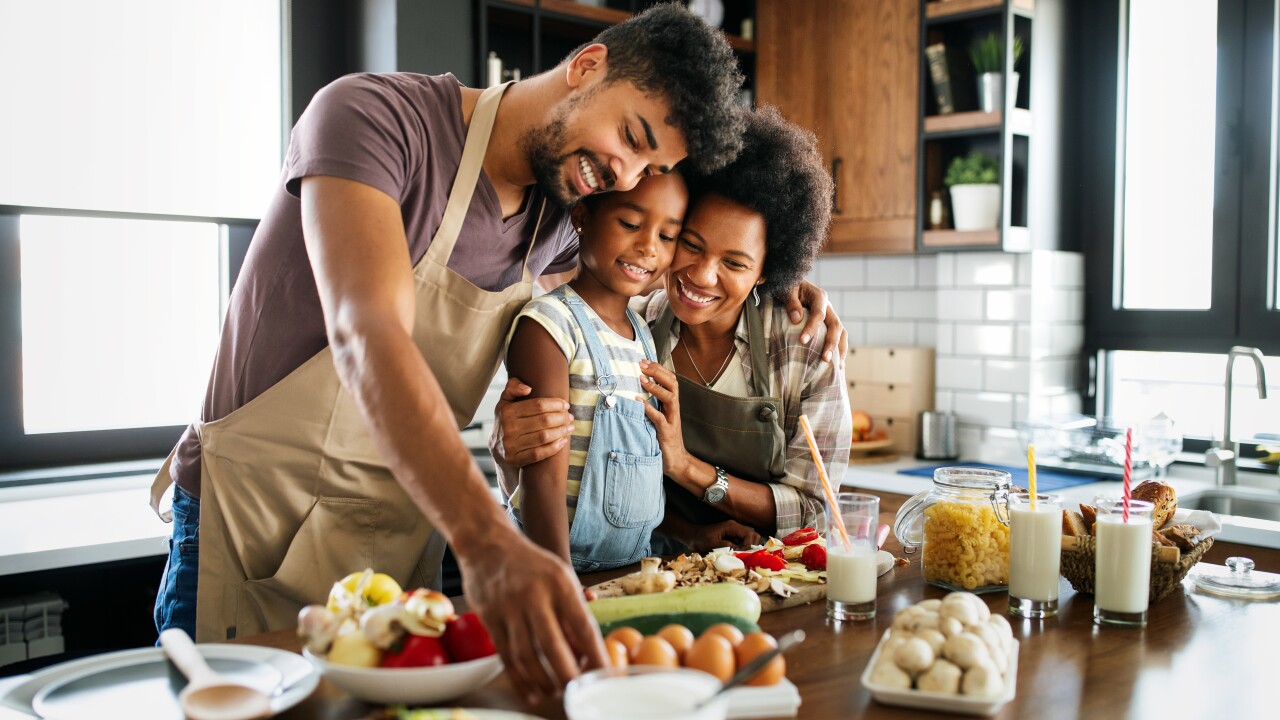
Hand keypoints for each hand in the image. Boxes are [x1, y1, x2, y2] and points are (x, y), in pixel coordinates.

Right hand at [457, 529, 606, 702]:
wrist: (488, 543)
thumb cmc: (532, 564)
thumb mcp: (561, 577)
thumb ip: (573, 613)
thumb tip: (587, 652)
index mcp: (560, 583)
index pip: (583, 625)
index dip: (595, 654)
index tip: (604, 674)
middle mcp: (535, 595)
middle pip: (554, 647)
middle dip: (568, 676)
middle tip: (577, 690)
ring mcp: (509, 607)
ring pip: (527, 656)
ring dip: (543, 681)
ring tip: (555, 692)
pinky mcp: (489, 618)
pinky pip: (506, 656)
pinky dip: (520, 679)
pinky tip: (531, 690)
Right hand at [490, 377, 574, 467]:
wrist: (497, 448)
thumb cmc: (506, 421)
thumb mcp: (505, 402)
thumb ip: (513, 387)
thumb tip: (528, 388)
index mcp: (507, 411)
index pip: (538, 405)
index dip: (555, 404)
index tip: (565, 405)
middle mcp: (508, 428)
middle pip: (543, 421)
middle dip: (561, 418)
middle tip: (570, 417)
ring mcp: (511, 445)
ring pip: (543, 437)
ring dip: (561, 432)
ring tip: (570, 428)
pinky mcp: (515, 459)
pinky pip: (539, 453)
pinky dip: (554, 447)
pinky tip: (563, 441)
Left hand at [638, 360, 689, 477]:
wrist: (676, 462)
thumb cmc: (664, 439)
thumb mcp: (658, 418)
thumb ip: (652, 405)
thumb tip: (637, 392)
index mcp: (671, 405)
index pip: (670, 380)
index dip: (659, 368)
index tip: (644, 360)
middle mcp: (674, 410)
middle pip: (673, 384)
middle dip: (658, 371)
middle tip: (642, 364)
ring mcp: (672, 420)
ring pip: (670, 397)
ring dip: (656, 387)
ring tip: (642, 379)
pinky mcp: (667, 433)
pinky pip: (659, 418)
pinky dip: (649, 409)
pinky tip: (639, 402)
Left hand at [686, 519, 763, 551]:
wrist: (691, 536)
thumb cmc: (700, 538)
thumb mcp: (712, 543)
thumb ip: (726, 546)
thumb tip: (739, 550)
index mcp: (732, 526)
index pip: (749, 534)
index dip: (748, 545)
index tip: (742, 553)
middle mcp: (735, 528)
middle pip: (753, 535)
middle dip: (751, 546)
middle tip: (743, 555)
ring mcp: (734, 533)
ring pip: (749, 540)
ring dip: (747, 548)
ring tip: (740, 555)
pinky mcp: (732, 538)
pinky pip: (742, 543)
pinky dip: (742, 550)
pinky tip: (736, 555)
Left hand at [782, 280, 847, 367]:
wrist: (790, 285)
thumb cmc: (786, 287)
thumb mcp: (786, 290)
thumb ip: (791, 302)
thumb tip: (797, 319)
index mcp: (819, 296)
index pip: (819, 314)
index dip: (812, 327)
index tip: (802, 341)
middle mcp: (828, 307)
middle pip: (835, 325)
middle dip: (831, 343)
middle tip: (824, 359)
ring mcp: (830, 316)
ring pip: (841, 333)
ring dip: (840, 349)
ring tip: (837, 367)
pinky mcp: (828, 325)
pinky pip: (838, 338)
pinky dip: (839, 350)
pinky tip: (837, 366)